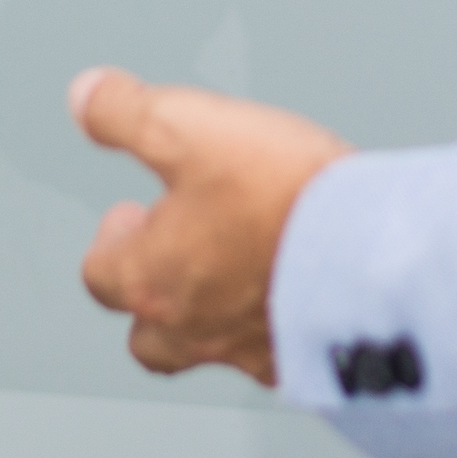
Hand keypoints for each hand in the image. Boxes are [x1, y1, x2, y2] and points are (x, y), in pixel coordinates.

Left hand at [70, 66, 351, 383]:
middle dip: (150, 296)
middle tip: (171, 255)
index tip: (129, 216)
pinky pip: (271, 359)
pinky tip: (291, 302)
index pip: (101, 274)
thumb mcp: (188, 128)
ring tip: (229, 278)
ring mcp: (247, 351)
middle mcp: (192, 327)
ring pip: (208, 351)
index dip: (111, 242)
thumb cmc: (280, 196)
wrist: (370, 253)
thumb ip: (127, 114)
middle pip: (147, 337)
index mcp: (152, 278)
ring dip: (207, 318)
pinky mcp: (301, 361)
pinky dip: (270, 333)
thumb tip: (86, 97)